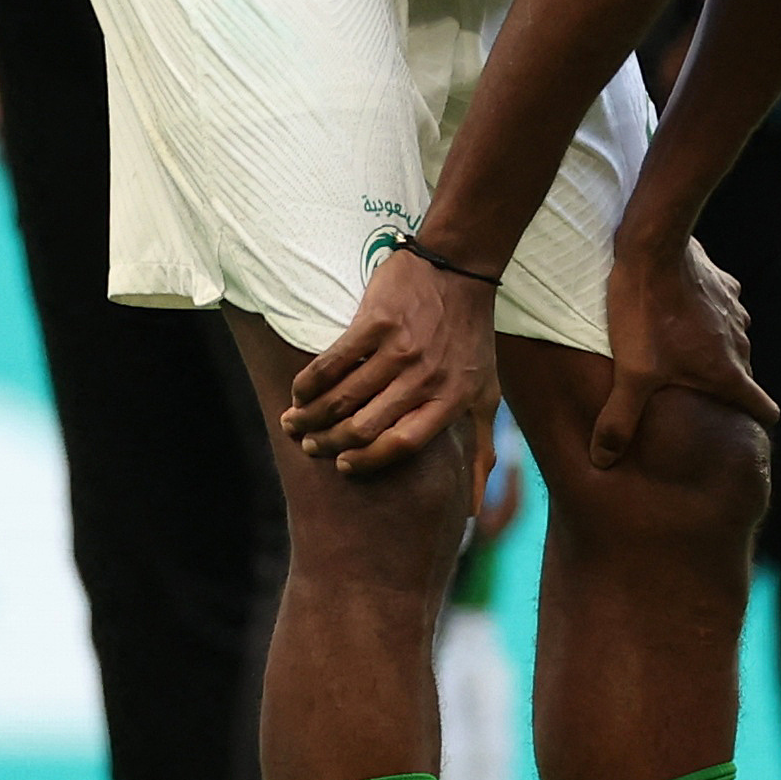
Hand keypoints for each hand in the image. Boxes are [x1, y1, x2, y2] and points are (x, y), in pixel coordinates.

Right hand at [285, 241, 499, 476]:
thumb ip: (481, 451)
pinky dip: (307, 383)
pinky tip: (297, 393)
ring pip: (341, 398)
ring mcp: (400, 349)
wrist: (459, 270)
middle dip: (329, 443)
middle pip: (364, 426)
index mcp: (451, 400)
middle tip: (309, 446)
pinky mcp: (375, 322)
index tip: (344, 468)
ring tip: (294, 423)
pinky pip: (330, 363)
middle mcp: (426, 377)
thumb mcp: (486, 395)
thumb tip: (474, 509)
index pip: (401, 446)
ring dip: (310, 416)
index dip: (367, 462)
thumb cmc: (471, 339)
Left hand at [594, 234, 780, 468]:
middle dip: (720, 387)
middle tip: (688, 391)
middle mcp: (741, 343)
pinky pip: (722, 309)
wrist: (654, 247)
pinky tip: (678, 311)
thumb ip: (619, 420)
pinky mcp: (724, 284)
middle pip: (741, 377)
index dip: (757, 421)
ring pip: (732, 342)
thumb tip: (604, 460)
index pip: (763, 409)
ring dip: (712, 349)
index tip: (746, 428)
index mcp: (727, 372)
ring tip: (676, 349)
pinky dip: (706, 315)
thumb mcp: (630, 374)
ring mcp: (736, 311)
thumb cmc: (645, 314)